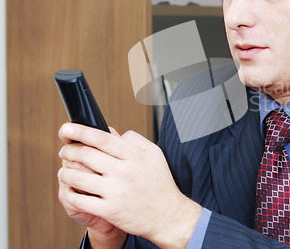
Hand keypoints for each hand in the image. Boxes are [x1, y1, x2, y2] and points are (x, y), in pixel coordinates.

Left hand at [57, 123, 201, 247]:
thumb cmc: (161, 184)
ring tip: (65, 170)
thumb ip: (134, 140)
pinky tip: (70, 189)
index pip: (102, 138)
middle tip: (65, 150)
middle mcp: (124, 172)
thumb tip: (113, 132)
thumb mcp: (154, 155)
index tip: (67, 129)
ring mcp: (116, 192)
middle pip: (86, 155)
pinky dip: (69, 193)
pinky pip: (80, 200)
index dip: (81, 131)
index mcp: (135, 156)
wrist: (168, 216)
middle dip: (69, 150)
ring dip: (65, 172)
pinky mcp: (109, 210)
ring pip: (78, 177)